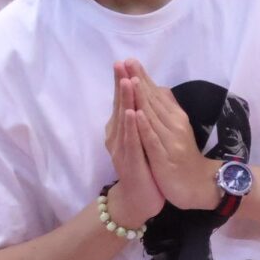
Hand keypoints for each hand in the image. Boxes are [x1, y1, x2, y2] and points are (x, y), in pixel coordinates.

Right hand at [102, 66, 164, 227]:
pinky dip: (130, 126)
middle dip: (120, 84)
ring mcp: (121, 149)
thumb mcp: (142, 139)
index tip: (125, 61)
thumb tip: (142, 99)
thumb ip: (140, 119)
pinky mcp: (130, 161)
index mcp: (121, 130)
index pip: (122, 101)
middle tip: (120, 63)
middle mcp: (117, 136)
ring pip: (123, 120)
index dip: (123, 81)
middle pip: (118, 106)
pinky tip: (131, 113)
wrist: (140, 198)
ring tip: (126, 81)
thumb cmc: (142, 166)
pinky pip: (130, 141)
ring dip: (124, 101)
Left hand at [124, 60, 221, 211]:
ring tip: (129, 80)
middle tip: (127, 62)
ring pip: (152, 116)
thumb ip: (169, 109)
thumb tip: (161, 88)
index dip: (143, 77)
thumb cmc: (183, 156)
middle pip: (153, 100)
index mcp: (176, 118)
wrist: (197, 185)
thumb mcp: (178, 130)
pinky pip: (153, 139)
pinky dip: (144, 126)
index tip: (129, 60)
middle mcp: (174, 125)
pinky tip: (136, 114)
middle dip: (139, 81)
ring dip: (140, 97)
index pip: (156, 94)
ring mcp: (170, 140)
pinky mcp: (164, 156)